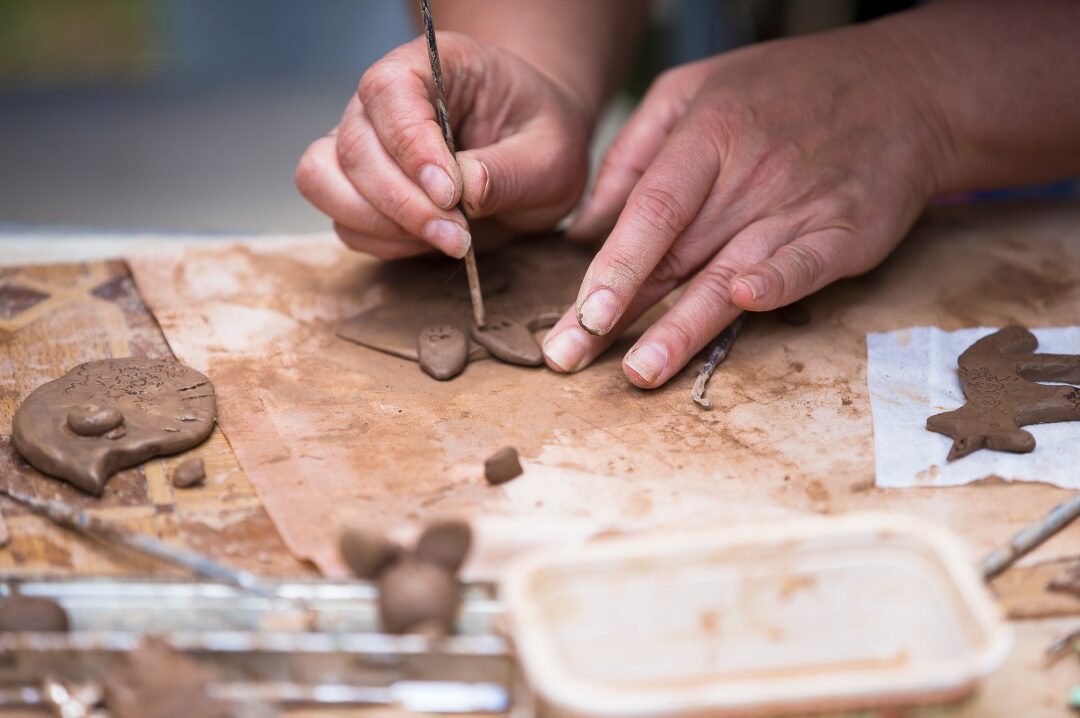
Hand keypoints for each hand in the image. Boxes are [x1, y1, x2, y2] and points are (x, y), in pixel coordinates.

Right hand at [295, 33, 590, 259]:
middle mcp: (382, 100)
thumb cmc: (539, 140)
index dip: (411, 147)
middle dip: (403, 204)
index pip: (390, 93)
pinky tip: (429, 242)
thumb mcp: (551, 153)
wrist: (531, 156)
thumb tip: (465, 191)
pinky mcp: (358, 188)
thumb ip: (510, 170)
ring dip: (381, 225)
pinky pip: (343, 221)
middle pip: (353, 146)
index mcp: (431, 65)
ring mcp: (363, 143)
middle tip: (459, 236)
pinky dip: (381, 241)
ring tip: (446, 240)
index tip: (451, 194)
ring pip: (325, 182)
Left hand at [542, 26, 951, 386]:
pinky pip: (807, 262)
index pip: (649, 211)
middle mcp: (749, 175)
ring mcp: (799, 206)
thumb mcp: (693, 89)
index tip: (579, 313)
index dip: (613, 264)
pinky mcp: (845, 232)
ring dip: (683, 327)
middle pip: (675, 255)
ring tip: (640, 371)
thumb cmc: (782, 90)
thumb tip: (583, 227)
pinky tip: (747, 302)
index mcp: (706, 137)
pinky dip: (779, 282)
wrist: (903, 87)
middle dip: (620, 312)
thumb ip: (632, 154)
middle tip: (571, 358)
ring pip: (728, 275)